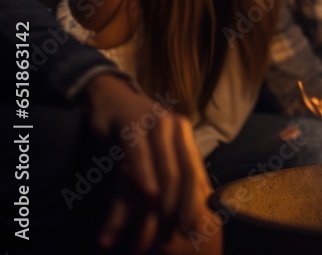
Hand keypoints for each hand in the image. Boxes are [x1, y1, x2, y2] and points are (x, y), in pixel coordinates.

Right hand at [82, 73, 215, 252]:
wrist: (109, 98)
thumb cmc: (133, 132)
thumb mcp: (153, 155)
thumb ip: (168, 177)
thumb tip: (185, 212)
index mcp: (186, 140)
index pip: (195, 181)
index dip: (194, 210)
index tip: (191, 237)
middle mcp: (176, 132)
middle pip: (181, 183)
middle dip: (173, 219)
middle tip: (164, 248)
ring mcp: (156, 126)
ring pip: (158, 179)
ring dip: (145, 218)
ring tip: (137, 248)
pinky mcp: (132, 126)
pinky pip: (137, 160)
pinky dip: (139, 182)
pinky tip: (136, 205)